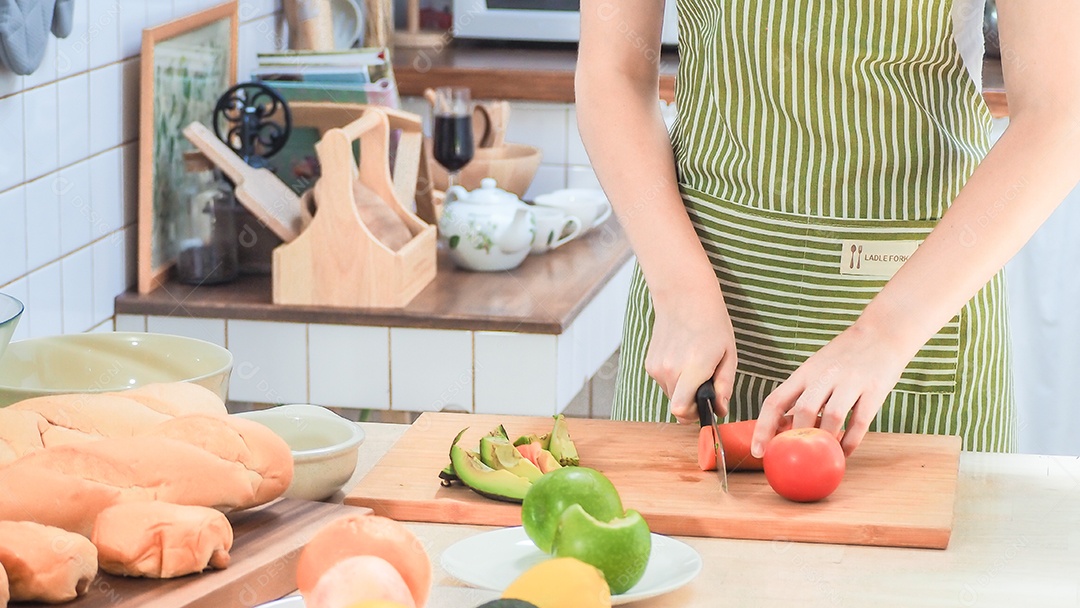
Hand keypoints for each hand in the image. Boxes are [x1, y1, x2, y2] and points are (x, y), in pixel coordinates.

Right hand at [645, 284, 736, 424]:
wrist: (683, 297)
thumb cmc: (711, 323)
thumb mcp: (728, 353)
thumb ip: (724, 385)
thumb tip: (720, 409)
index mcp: (694, 367)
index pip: (681, 410)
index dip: (694, 416)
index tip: (705, 406)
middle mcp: (670, 370)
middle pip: (678, 407)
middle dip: (693, 402)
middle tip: (706, 381)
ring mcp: (657, 367)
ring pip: (671, 395)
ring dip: (684, 389)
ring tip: (695, 365)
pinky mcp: (650, 364)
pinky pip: (664, 383)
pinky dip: (675, 378)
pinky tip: (683, 358)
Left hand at [750, 322, 911, 456]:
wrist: (883, 332)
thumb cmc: (844, 356)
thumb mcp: (815, 368)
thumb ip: (801, 394)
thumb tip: (783, 427)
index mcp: (805, 372)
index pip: (775, 401)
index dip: (763, 428)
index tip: (757, 451)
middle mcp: (825, 376)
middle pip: (803, 410)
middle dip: (796, 439)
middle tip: (795, 458)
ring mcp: (850, 382)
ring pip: (831, 417)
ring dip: (824, 441)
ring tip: (821, 457)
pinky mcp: (874, 390)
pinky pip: (859, 422)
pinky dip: (850, 442)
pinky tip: (844, 452)